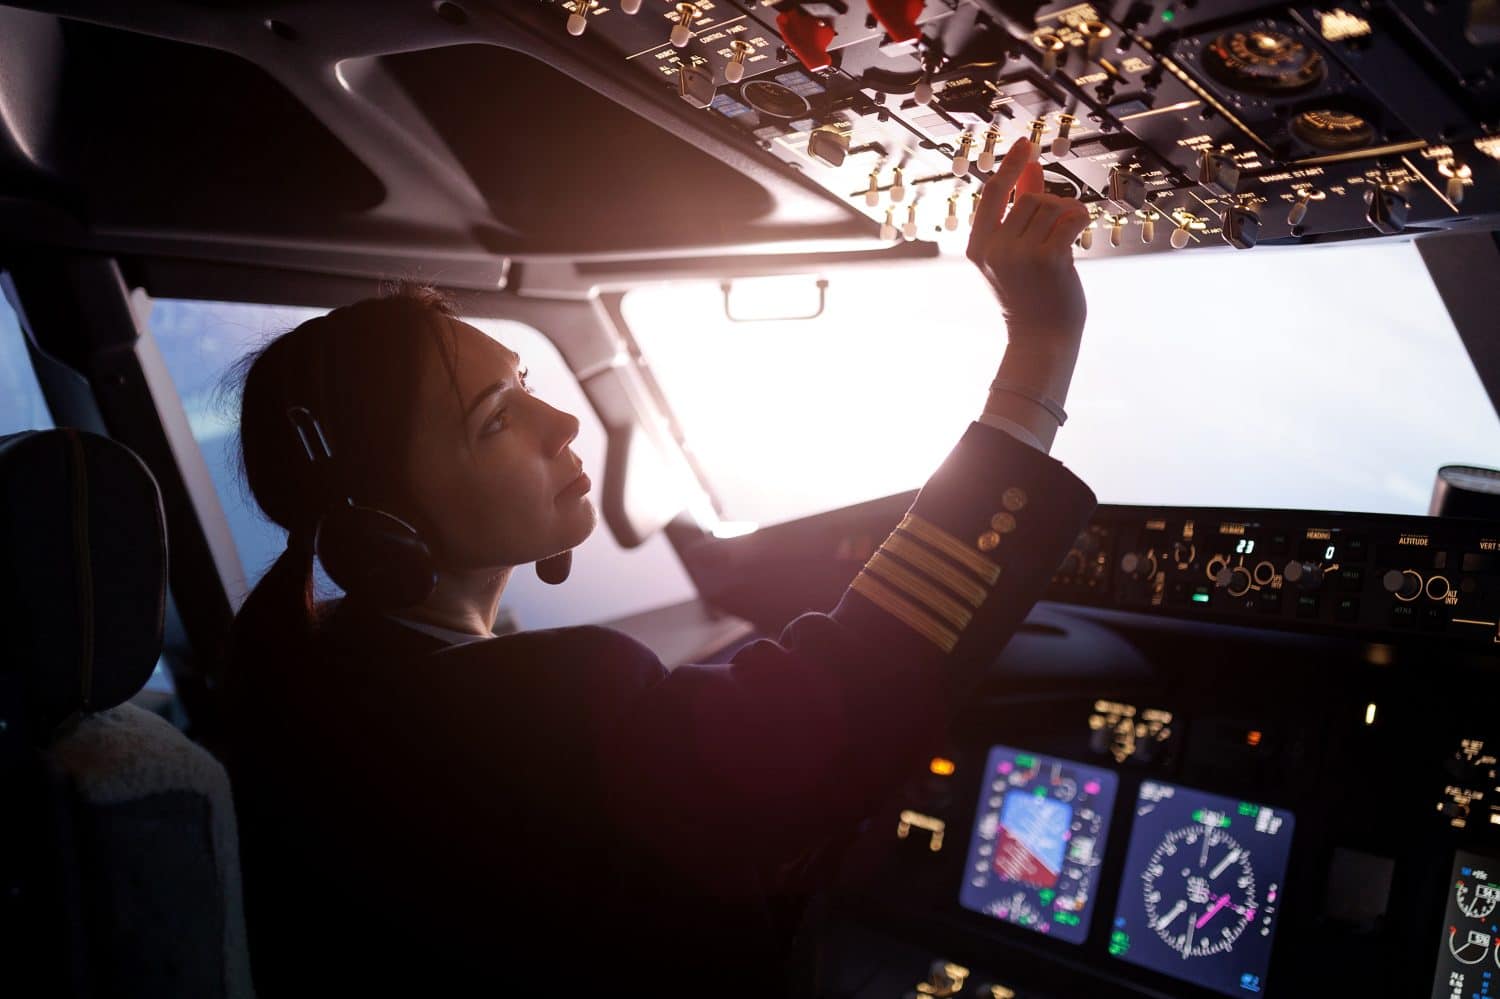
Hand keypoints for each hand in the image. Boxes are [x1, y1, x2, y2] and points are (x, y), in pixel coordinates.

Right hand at [966, 138, 1092, 349]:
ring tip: (1065, 241)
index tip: (1025, 143)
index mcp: (978, 247)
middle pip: (1031, 199)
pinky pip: (1071, 217)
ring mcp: (1020, 255)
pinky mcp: (1048, 260)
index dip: (1010, 166)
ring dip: (1067, 216)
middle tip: (1056, 234)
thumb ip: (1019, 209)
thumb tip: (1030, 169)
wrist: (1041, 339)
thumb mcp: (1013, 252)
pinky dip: (1080, 219)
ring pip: (1052, 207)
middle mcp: (995, 249)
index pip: (993, 194)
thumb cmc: (1029, 296)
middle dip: (1050, 207)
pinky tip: (1079, 234)